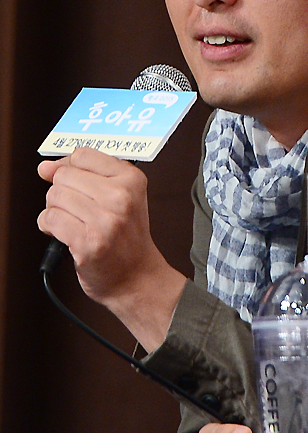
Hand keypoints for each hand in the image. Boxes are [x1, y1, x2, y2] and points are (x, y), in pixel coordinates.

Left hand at [37, 147, 185, 350]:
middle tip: (77, 209)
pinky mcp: (88, 242)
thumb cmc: (126, 237)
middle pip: (65, 175)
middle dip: (62, 192)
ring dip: (55, 211)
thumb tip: (46, 168)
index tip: (69, 180)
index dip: (68, 167)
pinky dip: (49, 227)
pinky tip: (64, 233)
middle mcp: (120, 197)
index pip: (82, 155)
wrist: (136, 277)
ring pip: (54, 196)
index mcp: (131, 179)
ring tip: (72, 222)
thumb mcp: (121, 196)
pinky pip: (50, 219)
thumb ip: (84, 175)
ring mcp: (105, 220)